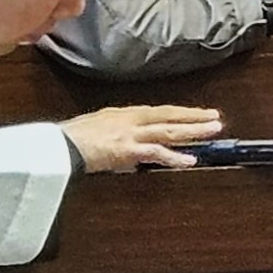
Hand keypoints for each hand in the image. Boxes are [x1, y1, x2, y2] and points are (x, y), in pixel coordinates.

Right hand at [63, 104, 224, 172]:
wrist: (57, 144)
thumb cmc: (69, 137)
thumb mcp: (96, 126)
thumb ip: (115, 132)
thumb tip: (126, 148)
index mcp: (124, 114)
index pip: (160, 112)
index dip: (181, 113)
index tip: (199, 114)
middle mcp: (131, 120)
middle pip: (169, 117)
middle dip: (194, 118)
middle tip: (216, 119)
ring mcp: (131, 134)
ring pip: (169, 131)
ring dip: (192, 131)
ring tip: (213, 131)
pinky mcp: (127, 150)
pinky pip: (155, 153)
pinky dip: (173, 157)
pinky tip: (189, 160)